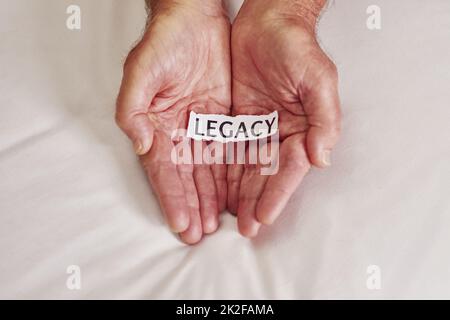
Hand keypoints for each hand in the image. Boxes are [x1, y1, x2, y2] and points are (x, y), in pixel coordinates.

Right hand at [116, 0, 230, 243]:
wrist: (194, 17)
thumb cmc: (165, 40)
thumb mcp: (142, 71)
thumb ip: (132, 108)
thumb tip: (139, 144)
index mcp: (156, 125)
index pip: (163, 171)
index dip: (172, 198)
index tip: (181, 224)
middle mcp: (178, 131)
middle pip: (186, 177)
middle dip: (193, 206)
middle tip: (200, 234)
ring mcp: (201, 127)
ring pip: (207, 170)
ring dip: (210, 197)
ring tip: (217, 223)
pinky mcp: (223, 119)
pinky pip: (227, 151)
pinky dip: (229, 174)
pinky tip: (233, 194)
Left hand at [228, 0, 340, 236]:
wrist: (268, 22)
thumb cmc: (296, 46)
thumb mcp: (317, 78)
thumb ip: (324, 118)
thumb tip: (322, 158)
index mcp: (303, 128)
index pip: (289, 168)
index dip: (277, 194)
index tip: (264, 217)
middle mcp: (280, 133)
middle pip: (267, 174)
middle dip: (256, 201)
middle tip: (245, 228)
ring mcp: (258, 128)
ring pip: (247, 168)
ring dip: (239, 193)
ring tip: (229, 218)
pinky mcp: (238, 120)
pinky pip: (230, 149)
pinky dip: (224, 170)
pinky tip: (217, 189)